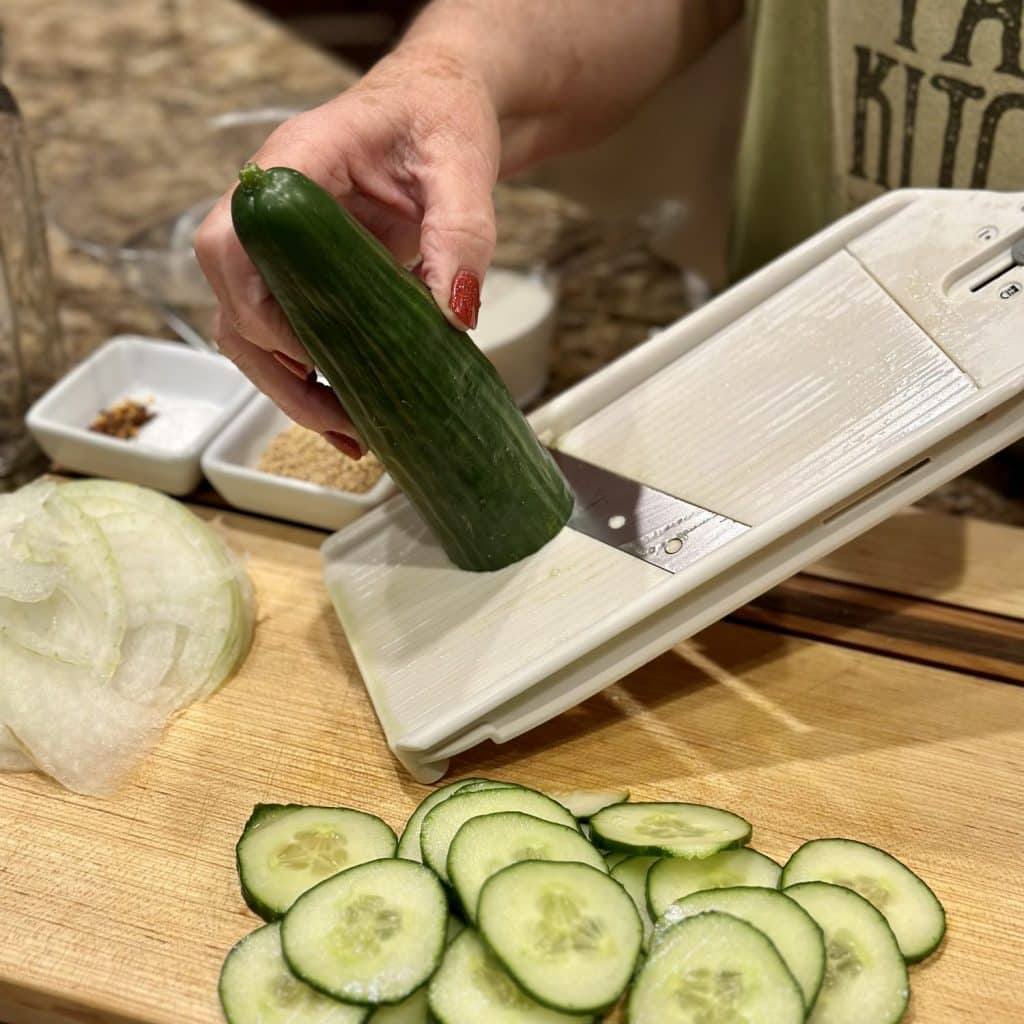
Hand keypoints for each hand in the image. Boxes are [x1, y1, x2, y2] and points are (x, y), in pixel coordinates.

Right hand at [194, 44, 499, 454]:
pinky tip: (346, 413)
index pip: (236, 237)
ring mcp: (277, 241)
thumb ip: (462, 233)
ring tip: (349, 434)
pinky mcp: (297, 270)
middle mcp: (268, 205)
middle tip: (341, 421)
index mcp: (296, 162)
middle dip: (278, 369)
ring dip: (288, 387)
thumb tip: (454, 313)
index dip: (257, 305)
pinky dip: (306, 377)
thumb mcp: (463, 167)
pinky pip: (280, 329)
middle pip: (231, 296)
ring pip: (246, 326)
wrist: (436, 109)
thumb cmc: (440, 120)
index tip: (312, 356)